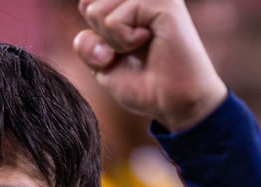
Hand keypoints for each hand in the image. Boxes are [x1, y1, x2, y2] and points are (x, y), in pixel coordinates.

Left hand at [72, 0, 226, 131]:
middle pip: (87, 5)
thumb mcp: (102, 64)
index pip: (85, 2)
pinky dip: (123, 41)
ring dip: (113, 42)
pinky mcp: (162, 2)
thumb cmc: (144, 83)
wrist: (175, 102)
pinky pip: (113, 20)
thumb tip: (87, 8)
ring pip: (96, 11)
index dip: (93, 35)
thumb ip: (86, 40)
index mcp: (131, 1)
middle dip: (101, 38)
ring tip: (142, 47)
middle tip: (132, 51)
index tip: (120, 50)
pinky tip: (150, 41)